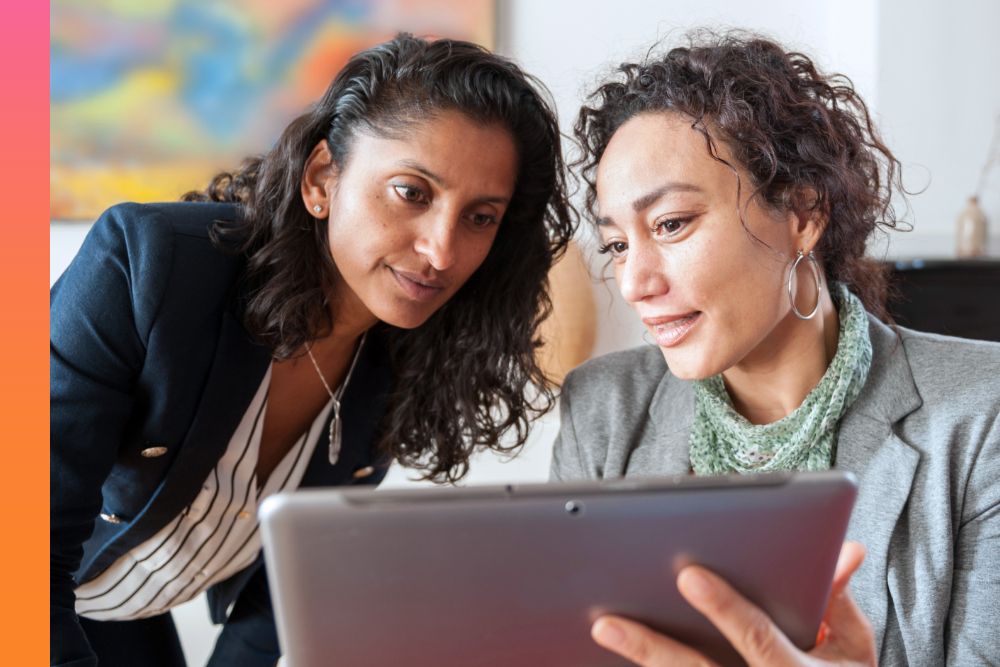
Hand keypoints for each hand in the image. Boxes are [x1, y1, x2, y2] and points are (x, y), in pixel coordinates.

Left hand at [591, 541, 875, 665]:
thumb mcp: (856, 648)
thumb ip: (839, 598)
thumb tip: (844, 549)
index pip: (758, 639)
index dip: (724, 609)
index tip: (688, 575)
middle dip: (653, 648)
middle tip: (609, 621)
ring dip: (642, 657)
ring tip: (601, 629)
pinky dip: (650, 666)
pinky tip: (607, 654)